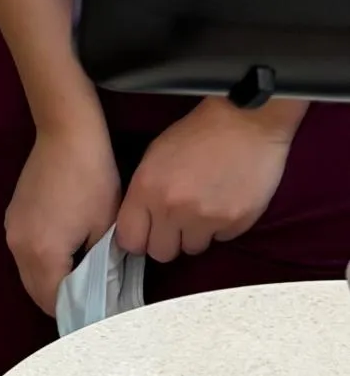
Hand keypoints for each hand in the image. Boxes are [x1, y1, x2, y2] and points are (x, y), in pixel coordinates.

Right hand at [4, 128, 121, 314]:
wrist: (65, 134)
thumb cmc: (92, 179)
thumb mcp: (106, 228)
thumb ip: (101, 267)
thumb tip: (104, 294)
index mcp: (42, 253)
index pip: (56, 303)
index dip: (80, 314)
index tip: (103, 318)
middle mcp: (18, 248)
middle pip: (38, 294)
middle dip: (65, 303)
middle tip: (96, 305)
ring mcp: (11, 231)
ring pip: (30, 276)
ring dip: (53, 284)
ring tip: (84, 282)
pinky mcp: (12, 218)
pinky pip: (26, 256)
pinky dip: (43, 266)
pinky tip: (68, 256)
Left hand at [116, 96, 301, 265]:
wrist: (245, 121)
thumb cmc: (198, 133)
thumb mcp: (155, 156)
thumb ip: (144, 193)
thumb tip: (140, 224)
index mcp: (147, 189)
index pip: (130, 240)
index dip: (137, 239)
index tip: (145, 234)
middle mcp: (173, 209)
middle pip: (161, 253)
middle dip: (167, 241)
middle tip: (176, 223)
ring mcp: (206, 219)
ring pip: (192, 249)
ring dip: (195, 234)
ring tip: (204, 207)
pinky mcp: (236, 223)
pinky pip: (221, 239)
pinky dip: (221, 227)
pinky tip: (224, 201)